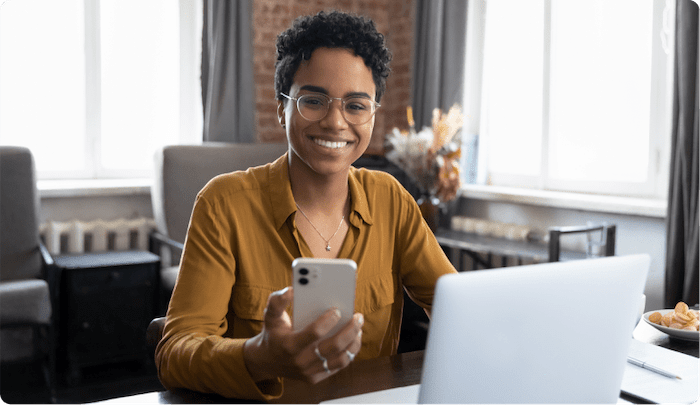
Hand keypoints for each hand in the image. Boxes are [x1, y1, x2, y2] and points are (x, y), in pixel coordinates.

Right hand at [243, 287, 363, 383]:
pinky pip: (338, 366)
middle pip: (333, 347)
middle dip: (350, 330)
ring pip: (340, 359)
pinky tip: (353, 339)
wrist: (266, 361)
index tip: (337, 309)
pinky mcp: (315, 378)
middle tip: (358, 317)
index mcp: (289, 345)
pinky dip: (349, 353)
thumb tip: (291, 290)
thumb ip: (277, 301)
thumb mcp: (270, 315)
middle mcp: (300, 361)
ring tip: (359, 328)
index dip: (328, 320)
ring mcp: (309, 372)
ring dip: (354, 342)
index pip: (315, 333)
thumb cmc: (274, 333)